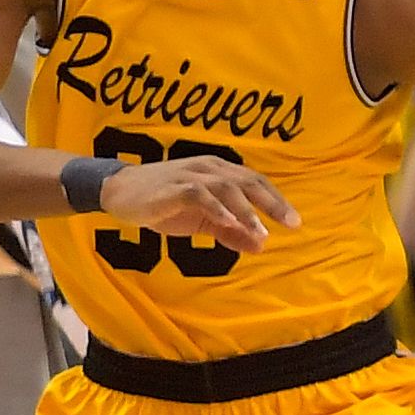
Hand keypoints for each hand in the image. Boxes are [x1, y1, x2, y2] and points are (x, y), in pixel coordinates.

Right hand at [97, 147, 295, 250]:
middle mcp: (210, 168)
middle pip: (248, 182)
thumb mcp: (201, 220)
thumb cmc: (163, 203)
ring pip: (227, 188)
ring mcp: (191, 176)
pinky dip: (216, 208)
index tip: (294, 222)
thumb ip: (229, 232)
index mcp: (219, 172)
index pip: (255, 183)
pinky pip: (200, 195)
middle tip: (291, 223)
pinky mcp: (174, 187)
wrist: (119, 192)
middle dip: (272, 203)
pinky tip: (228, 223)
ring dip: (246, 211)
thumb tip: (260, 246)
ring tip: (260, 231)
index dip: (276, 201)